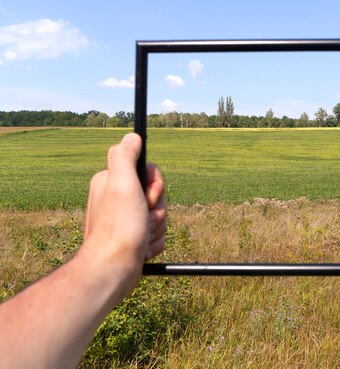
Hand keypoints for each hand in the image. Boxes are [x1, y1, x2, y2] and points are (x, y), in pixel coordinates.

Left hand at [80, 133, 166, 296]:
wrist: (112, 270)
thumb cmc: (118, 229)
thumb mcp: (122, 184)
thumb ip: (125, 156)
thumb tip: (132, 137)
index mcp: (112, 182)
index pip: (149, 172)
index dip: (155, 185)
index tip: (146, 197)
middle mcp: (117, 199)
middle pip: (157, 194)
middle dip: (158, 209)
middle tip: (144, 218)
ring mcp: (125, 219)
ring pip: (159, 215)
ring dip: (157, 227)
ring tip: (142, 236)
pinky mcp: (133, 237)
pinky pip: (157, 233)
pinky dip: (155, 242)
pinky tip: (142, 248)